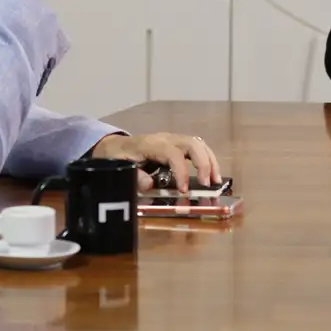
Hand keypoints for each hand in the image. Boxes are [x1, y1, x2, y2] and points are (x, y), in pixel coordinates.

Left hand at [89, 133, 221, 193]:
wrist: (115, 145)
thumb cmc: (117, 157)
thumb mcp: (119, 167)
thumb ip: (134, 176)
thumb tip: (149, 184)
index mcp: (151, 144)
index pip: (173, 154)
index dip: (181, 172)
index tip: (184, 191)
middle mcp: (165, 139)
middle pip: (192, 144)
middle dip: (203, 164)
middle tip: (208, 184)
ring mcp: (173, 139)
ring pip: (198, 144)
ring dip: (210, 162)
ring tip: (215, 181)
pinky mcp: (178, 144)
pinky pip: (197, 148)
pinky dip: (207, 160)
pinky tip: (211, 176)